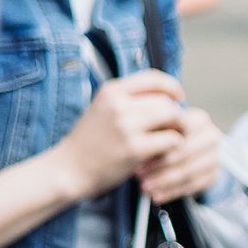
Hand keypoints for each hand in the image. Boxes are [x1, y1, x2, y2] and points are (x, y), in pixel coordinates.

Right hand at [51, 71, 187, 200]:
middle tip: (176, 127)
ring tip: (172, 138)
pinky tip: (164, 152)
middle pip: (166, 100)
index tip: (179, 98)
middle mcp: (118, 105)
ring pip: (173, 116)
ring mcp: (126, 126)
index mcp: (111, 91)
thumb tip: (167, 97)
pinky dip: (174, 145)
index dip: (172, 86)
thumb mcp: (102, 109)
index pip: (153, 78)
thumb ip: (128, 100)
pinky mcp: (135, 149)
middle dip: (177, 114)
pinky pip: (172, 140)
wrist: (67, 170)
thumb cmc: (89, 142)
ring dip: (179, 128)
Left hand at [138, 104, 221, 204]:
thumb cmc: (167, 137)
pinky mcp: (214, 175)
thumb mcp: (161, 128)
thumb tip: (138, 141)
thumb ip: (154, 131)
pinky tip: (156, 195)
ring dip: (164, 181)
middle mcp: (211, 137)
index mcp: (200, 120)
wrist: (187, 153)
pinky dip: (172, 192)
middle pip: (185, 152)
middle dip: (160, 165)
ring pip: (189, 171)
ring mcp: (215, 157)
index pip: (181, 131)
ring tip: (145, 186)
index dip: (160, 143)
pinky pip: (193, 186)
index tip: (139, 152)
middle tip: (139, 174)